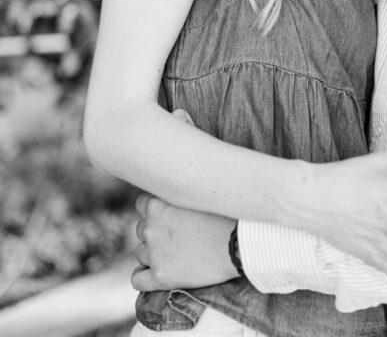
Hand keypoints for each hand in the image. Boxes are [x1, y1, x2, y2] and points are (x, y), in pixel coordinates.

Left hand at [131, 108, 237, 291]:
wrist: (245, 241)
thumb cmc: (229, 203)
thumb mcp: (210, 167)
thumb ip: (189, 135)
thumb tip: (178, 111)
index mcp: (158, 201)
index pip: (145, 202)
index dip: (158, 206)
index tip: (174, 210)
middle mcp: (150, 226)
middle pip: (141, 227)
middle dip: (154, 228)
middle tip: (177, 231)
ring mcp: (154, 252)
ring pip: (140, 252)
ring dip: (152, 252)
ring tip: (176, 250)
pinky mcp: (160, 277)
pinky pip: (138, 279)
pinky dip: (146, 276)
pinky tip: (160, 272)